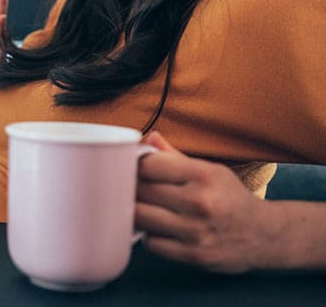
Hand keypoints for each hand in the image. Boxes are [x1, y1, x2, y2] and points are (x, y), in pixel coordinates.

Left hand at [135, 132, 274, 272]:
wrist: (265, 235)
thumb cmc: (231, 198)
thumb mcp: (210, 170)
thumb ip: (174, 157)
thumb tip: (147, 138)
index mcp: (202, 175)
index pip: (147, 166)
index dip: (132, 166)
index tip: (130, 168)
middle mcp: (199, 202)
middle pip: (140, 191)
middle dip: (129, 189)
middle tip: (126, 189)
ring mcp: (196, 231)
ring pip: (140, 218)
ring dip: (134, 213)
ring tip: (140, 207)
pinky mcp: (194, 255)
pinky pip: (152, 243)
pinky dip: (149, 236)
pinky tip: (157, 229)